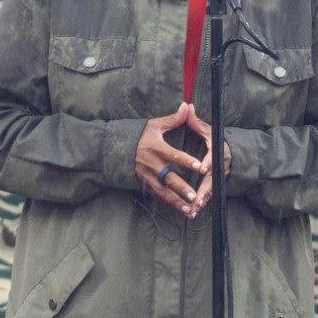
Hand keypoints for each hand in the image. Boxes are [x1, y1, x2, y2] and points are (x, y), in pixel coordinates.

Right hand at [136, 103, 213, 217]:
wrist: (118, 148)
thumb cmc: (140, 135)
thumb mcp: (154, 125)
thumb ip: (173, 119)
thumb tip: (187, 106)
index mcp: (157, 148)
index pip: (174, 155)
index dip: (187, 161)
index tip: (200, 167)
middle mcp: (153, 164)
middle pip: (169, 178)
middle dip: (181, 188)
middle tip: (193, 196)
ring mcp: (148, 176)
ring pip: (163, 191)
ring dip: (176, 201)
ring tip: (188, 209)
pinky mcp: (145, 183)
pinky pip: (157, 196)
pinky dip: (168, 204)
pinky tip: (179, 210)